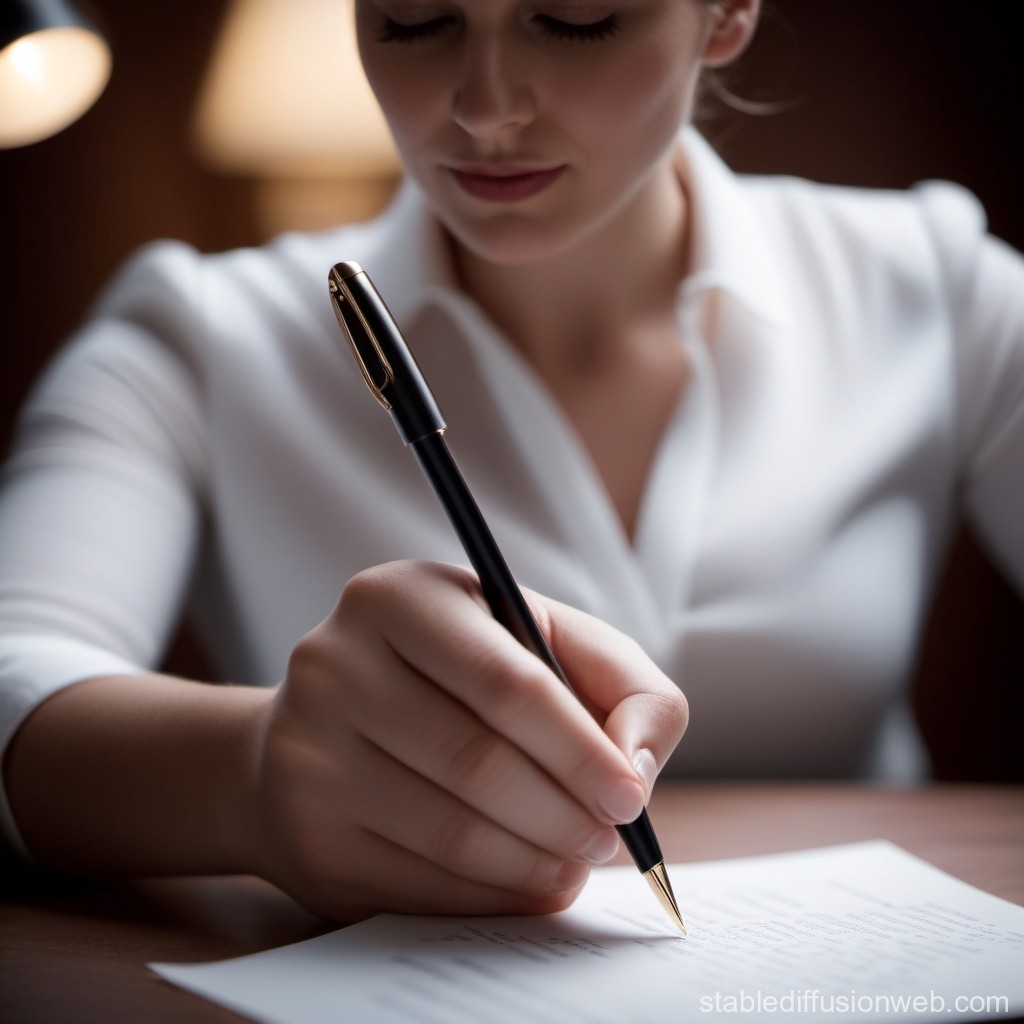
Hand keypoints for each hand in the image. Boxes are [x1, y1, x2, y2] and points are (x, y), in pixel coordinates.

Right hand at [249, 560, 687, 920]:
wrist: (325, 730)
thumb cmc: (457, 677)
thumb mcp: (541, 639)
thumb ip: (618, 679)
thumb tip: (636, 765)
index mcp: (400, 598)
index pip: (505, 681)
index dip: (579, 748)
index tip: (630, 796)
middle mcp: (335, 664)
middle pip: (476, 762)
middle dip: (563, 813)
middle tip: (609, 839)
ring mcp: (307, 752)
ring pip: (449, 832)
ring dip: (535, 862)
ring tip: (575, 862)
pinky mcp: (305, 834)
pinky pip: (417, 884)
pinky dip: (491, 895)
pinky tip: (527, 883)